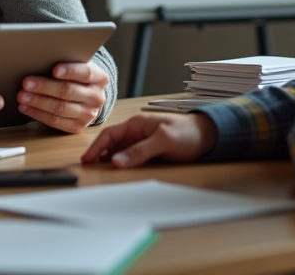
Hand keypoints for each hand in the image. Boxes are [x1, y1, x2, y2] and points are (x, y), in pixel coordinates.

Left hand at [17, 62, 110, 132]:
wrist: (86, 95)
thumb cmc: (75, 76)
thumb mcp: (76, 65)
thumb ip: (65, 62)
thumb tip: (39, 59)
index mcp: (100, 77)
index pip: (85, 73)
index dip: (70, 71)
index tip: (54, 70)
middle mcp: (96, 97)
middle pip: (68, 91)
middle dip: (45, 87)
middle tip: (26, 83)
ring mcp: (89, 114)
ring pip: (60, 108)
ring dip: (38, 102)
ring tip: (22, 96)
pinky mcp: (78, 127)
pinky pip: (55, 122)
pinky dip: (38, 114)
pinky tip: (26, 107)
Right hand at [80, 113, 217, 166]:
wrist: (208, 136)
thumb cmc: (188, 132)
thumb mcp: (163, 141)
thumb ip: (140, 151)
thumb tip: (117, 161)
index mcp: (136, 124)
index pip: (110, 134)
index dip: (96, 147)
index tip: (87, 160)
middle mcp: (136, 132)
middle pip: (111, 143)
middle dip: (98, 154)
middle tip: (88, 168)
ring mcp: (142, 141)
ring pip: (119, 151)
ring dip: (108, 159)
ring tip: (98, 170)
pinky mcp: (149, 151)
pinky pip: (130, 157)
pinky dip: (120, 163)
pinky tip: (116, 169)